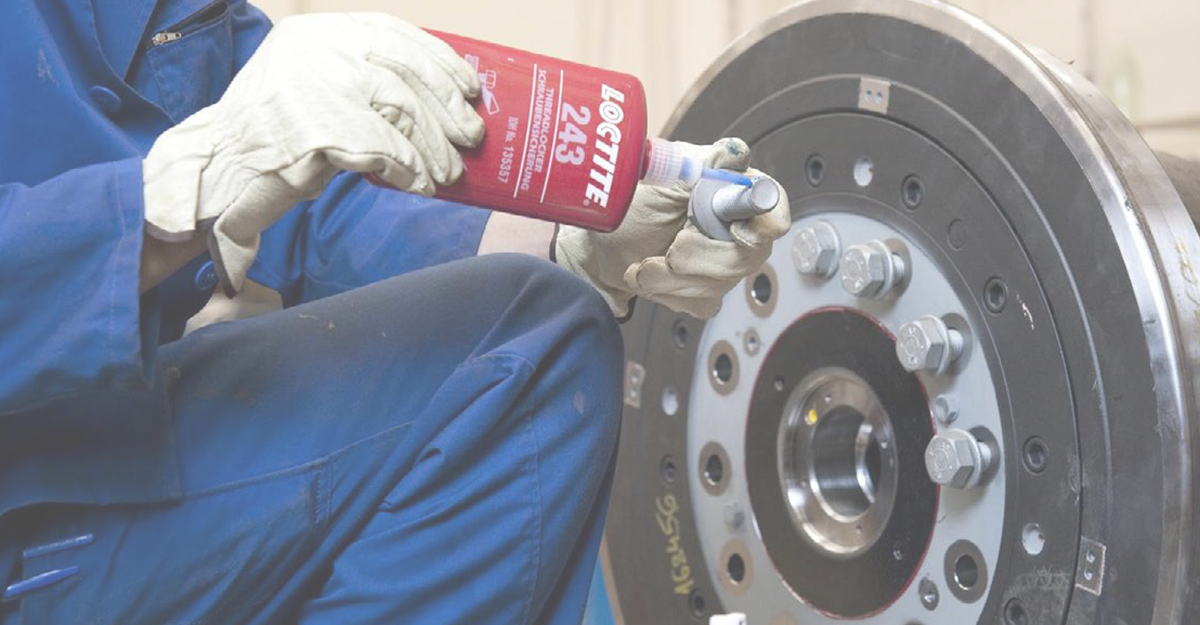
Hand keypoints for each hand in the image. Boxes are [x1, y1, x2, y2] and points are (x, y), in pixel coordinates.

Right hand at [142, 13, 483, 292]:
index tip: (470, 87)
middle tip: (470, 138)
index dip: (439, 60)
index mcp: (318, 31)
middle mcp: (315, 48)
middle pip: (405, 72)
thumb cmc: (277, 138)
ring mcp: (314, 85)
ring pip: (400, 110)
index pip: (393, 33)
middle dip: (446, 107)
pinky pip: (384, 148)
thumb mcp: (318, 88)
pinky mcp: (317, 130)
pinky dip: (408, 169)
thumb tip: (440, 98)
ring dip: (432, 147)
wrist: (219, 171)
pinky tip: (418, 184)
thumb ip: (364, 79)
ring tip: (446, 173)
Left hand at [555, 138, 790, 318]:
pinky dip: (669, 293)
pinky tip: (650, 276)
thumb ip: (701, 166)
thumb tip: (734, 152)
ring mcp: (721, 261)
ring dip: (673, 278)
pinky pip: (703, 302)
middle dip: (703, 259)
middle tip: (672, 250)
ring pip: (721, 284)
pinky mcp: (704, 290)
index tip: (740, 232)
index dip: (766, 220)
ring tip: (644, 264)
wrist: (596, 246)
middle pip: (749, 254)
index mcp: (730, 190)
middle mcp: (734, 225)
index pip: (772, 203)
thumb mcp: (658, 177)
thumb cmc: (626, 205)